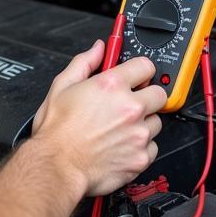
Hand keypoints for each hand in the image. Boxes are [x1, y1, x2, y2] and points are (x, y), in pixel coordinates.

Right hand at [31, 43, 165, 196]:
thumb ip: (85, 62)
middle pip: (159, 94)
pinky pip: (152, 147)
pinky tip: (122, 146)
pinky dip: (141, 147)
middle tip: (129, 104)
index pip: (146, 66)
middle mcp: (130, 108)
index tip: (136, 77)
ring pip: (156, 122)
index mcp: (111, 86)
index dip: (139, 71)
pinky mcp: (141, 157)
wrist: (56, 167)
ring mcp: (138, 134)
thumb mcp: (61, 86)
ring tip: (120, 129)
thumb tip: (98, 49)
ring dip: (143, 123)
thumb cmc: (56, 132)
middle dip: (146, 96)